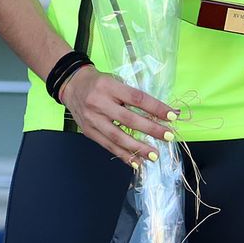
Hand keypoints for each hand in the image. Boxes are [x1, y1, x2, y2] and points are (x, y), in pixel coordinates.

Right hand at [59, 66, 178, 167]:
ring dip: (138, 148)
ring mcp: (92, 119)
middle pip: (128, 119)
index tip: (172, 115)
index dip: (155, 108)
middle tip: (168, 136)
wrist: (71, 85)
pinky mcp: (88, 131)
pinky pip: (108, 146)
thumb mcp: (115, 81)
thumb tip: (162, 113)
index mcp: (108, 86)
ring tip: (154, 155)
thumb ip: (133, 96)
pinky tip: (137, 162)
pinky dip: (124, 155)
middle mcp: (98, 102)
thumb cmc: (98, 83)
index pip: (136, 98)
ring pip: (117, 137)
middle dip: (151, 129)